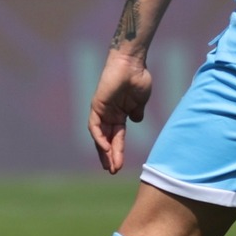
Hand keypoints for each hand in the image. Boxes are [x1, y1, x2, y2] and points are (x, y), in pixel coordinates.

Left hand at [88, 50, 153, 172]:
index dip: (118, 151)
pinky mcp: (96, 105)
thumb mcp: (140, 101)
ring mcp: (102, 111)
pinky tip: (105, 148)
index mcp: (120, 115)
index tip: (119, 166)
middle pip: (107, 140)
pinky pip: (95, 125)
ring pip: (101, 136)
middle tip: (112, 172)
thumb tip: (136, 121)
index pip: (117, 138)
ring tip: (110, 166)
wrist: (132, 63)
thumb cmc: (138, 79)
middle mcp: (109, 115)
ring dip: (105, 152)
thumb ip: (136, 112)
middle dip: (110, 156)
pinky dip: (99, 137)